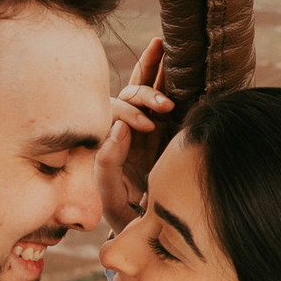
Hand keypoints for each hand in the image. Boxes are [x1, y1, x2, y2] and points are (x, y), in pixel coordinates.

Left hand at [98, 37, 173, 233]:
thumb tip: (117, 128)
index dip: (129, 114)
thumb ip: (106, 167)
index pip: (112, 114)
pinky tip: (172, 53)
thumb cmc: (126, 216)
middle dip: (145, 92)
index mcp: (107, 144)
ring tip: (174, 70)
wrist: (152, 227)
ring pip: (143, 86)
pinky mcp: (167, 124)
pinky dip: (166, 71)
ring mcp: (146, 125)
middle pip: (127, 94)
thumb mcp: (111, 198)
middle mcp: (124, 130)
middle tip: (164, 105)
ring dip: (156, 72)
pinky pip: (164, 91)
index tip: (147, 127)